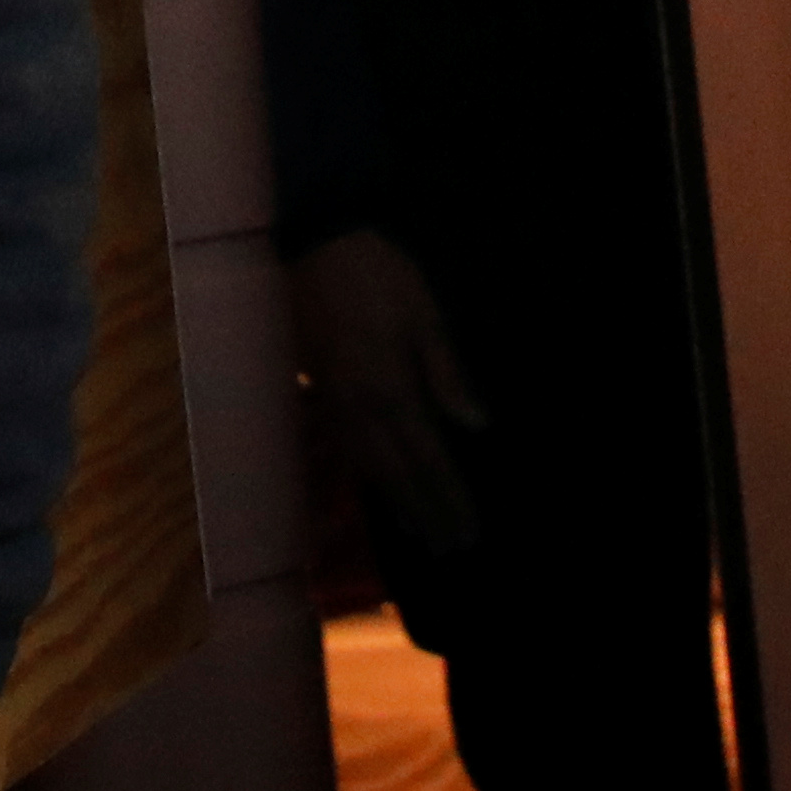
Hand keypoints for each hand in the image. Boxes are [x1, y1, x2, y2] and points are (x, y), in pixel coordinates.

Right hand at [288, 226, 490, 572]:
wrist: (315, 242)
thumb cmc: (379, 274)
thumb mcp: (424, 314)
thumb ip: (446, 373)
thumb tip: (475, 425)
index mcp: (391, 389)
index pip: (429, 459)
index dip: (450, 498)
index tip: (470, 531)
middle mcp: (361, 408)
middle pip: (397, 475)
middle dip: (425, 513)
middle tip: (450, 548)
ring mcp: (335, 401)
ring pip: (367, 468)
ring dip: (395, 503)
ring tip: (418, 531)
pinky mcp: (319, 388)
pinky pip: (343, 447)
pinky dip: (364, 475)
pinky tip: (374, 484)